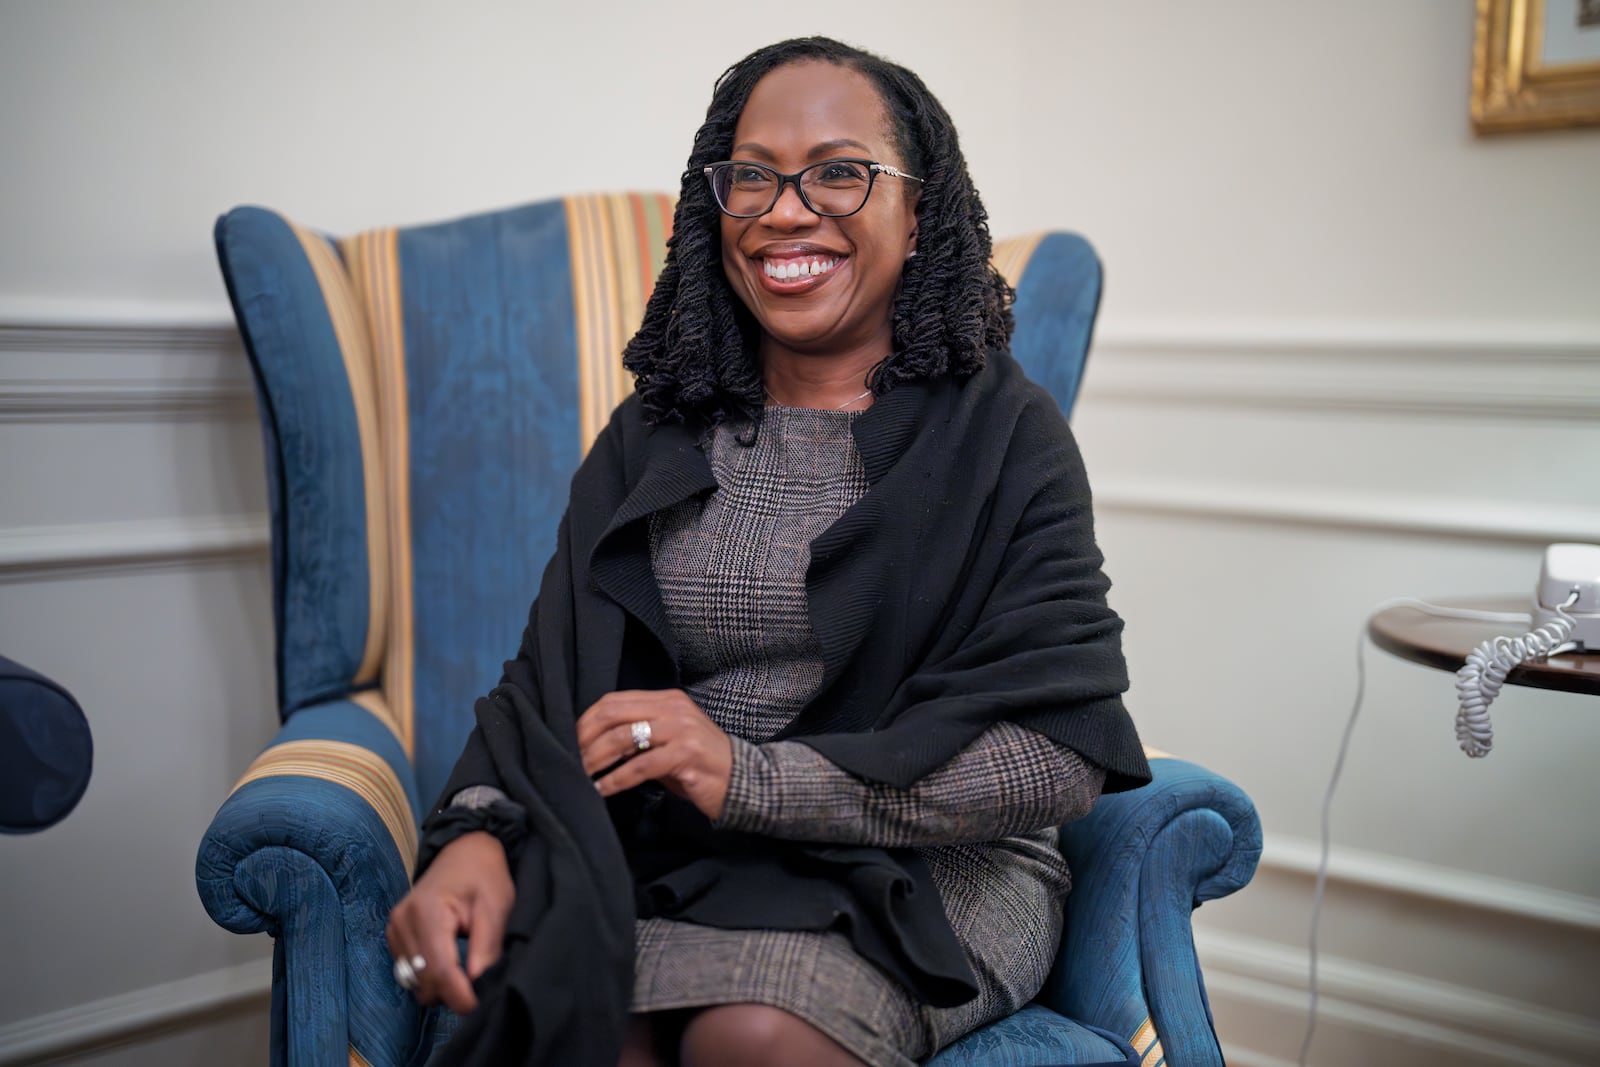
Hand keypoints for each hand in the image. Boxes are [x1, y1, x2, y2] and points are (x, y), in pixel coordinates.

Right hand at [384, 831, 512, 1012]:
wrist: (464, 849)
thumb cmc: (484, 874)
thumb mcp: (496, 905)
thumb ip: (487, 946)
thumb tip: (477, 984)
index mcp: (428, 912)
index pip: (439, 969)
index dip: (459, 995)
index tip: (479, 1005)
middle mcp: (402, 921)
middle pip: (423, 980)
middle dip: (451, 991)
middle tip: (477, 984)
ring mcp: (394, 927)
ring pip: (414, 980)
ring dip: (439, 985)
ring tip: (464, 969)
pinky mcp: (393, 933)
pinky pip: (408, 970)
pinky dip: (428, 974)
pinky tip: (447, 960)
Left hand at [577, 689, 732, 820]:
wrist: (742, 781)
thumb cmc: (697, 765)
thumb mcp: (666, 742)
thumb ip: (637, 736)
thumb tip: (592, 745)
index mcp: (667, 699)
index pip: (615, 701)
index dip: (586, 721)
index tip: (570, 741)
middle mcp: (673, 708)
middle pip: (614, 714)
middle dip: (585, 738)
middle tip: (571, 759)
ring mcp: (681, 730)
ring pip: (624, 738)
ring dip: (596, 759)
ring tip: (582, 775)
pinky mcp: (686, 754)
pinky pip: (640, 766)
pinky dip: (616, 780)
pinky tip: (603, 790)